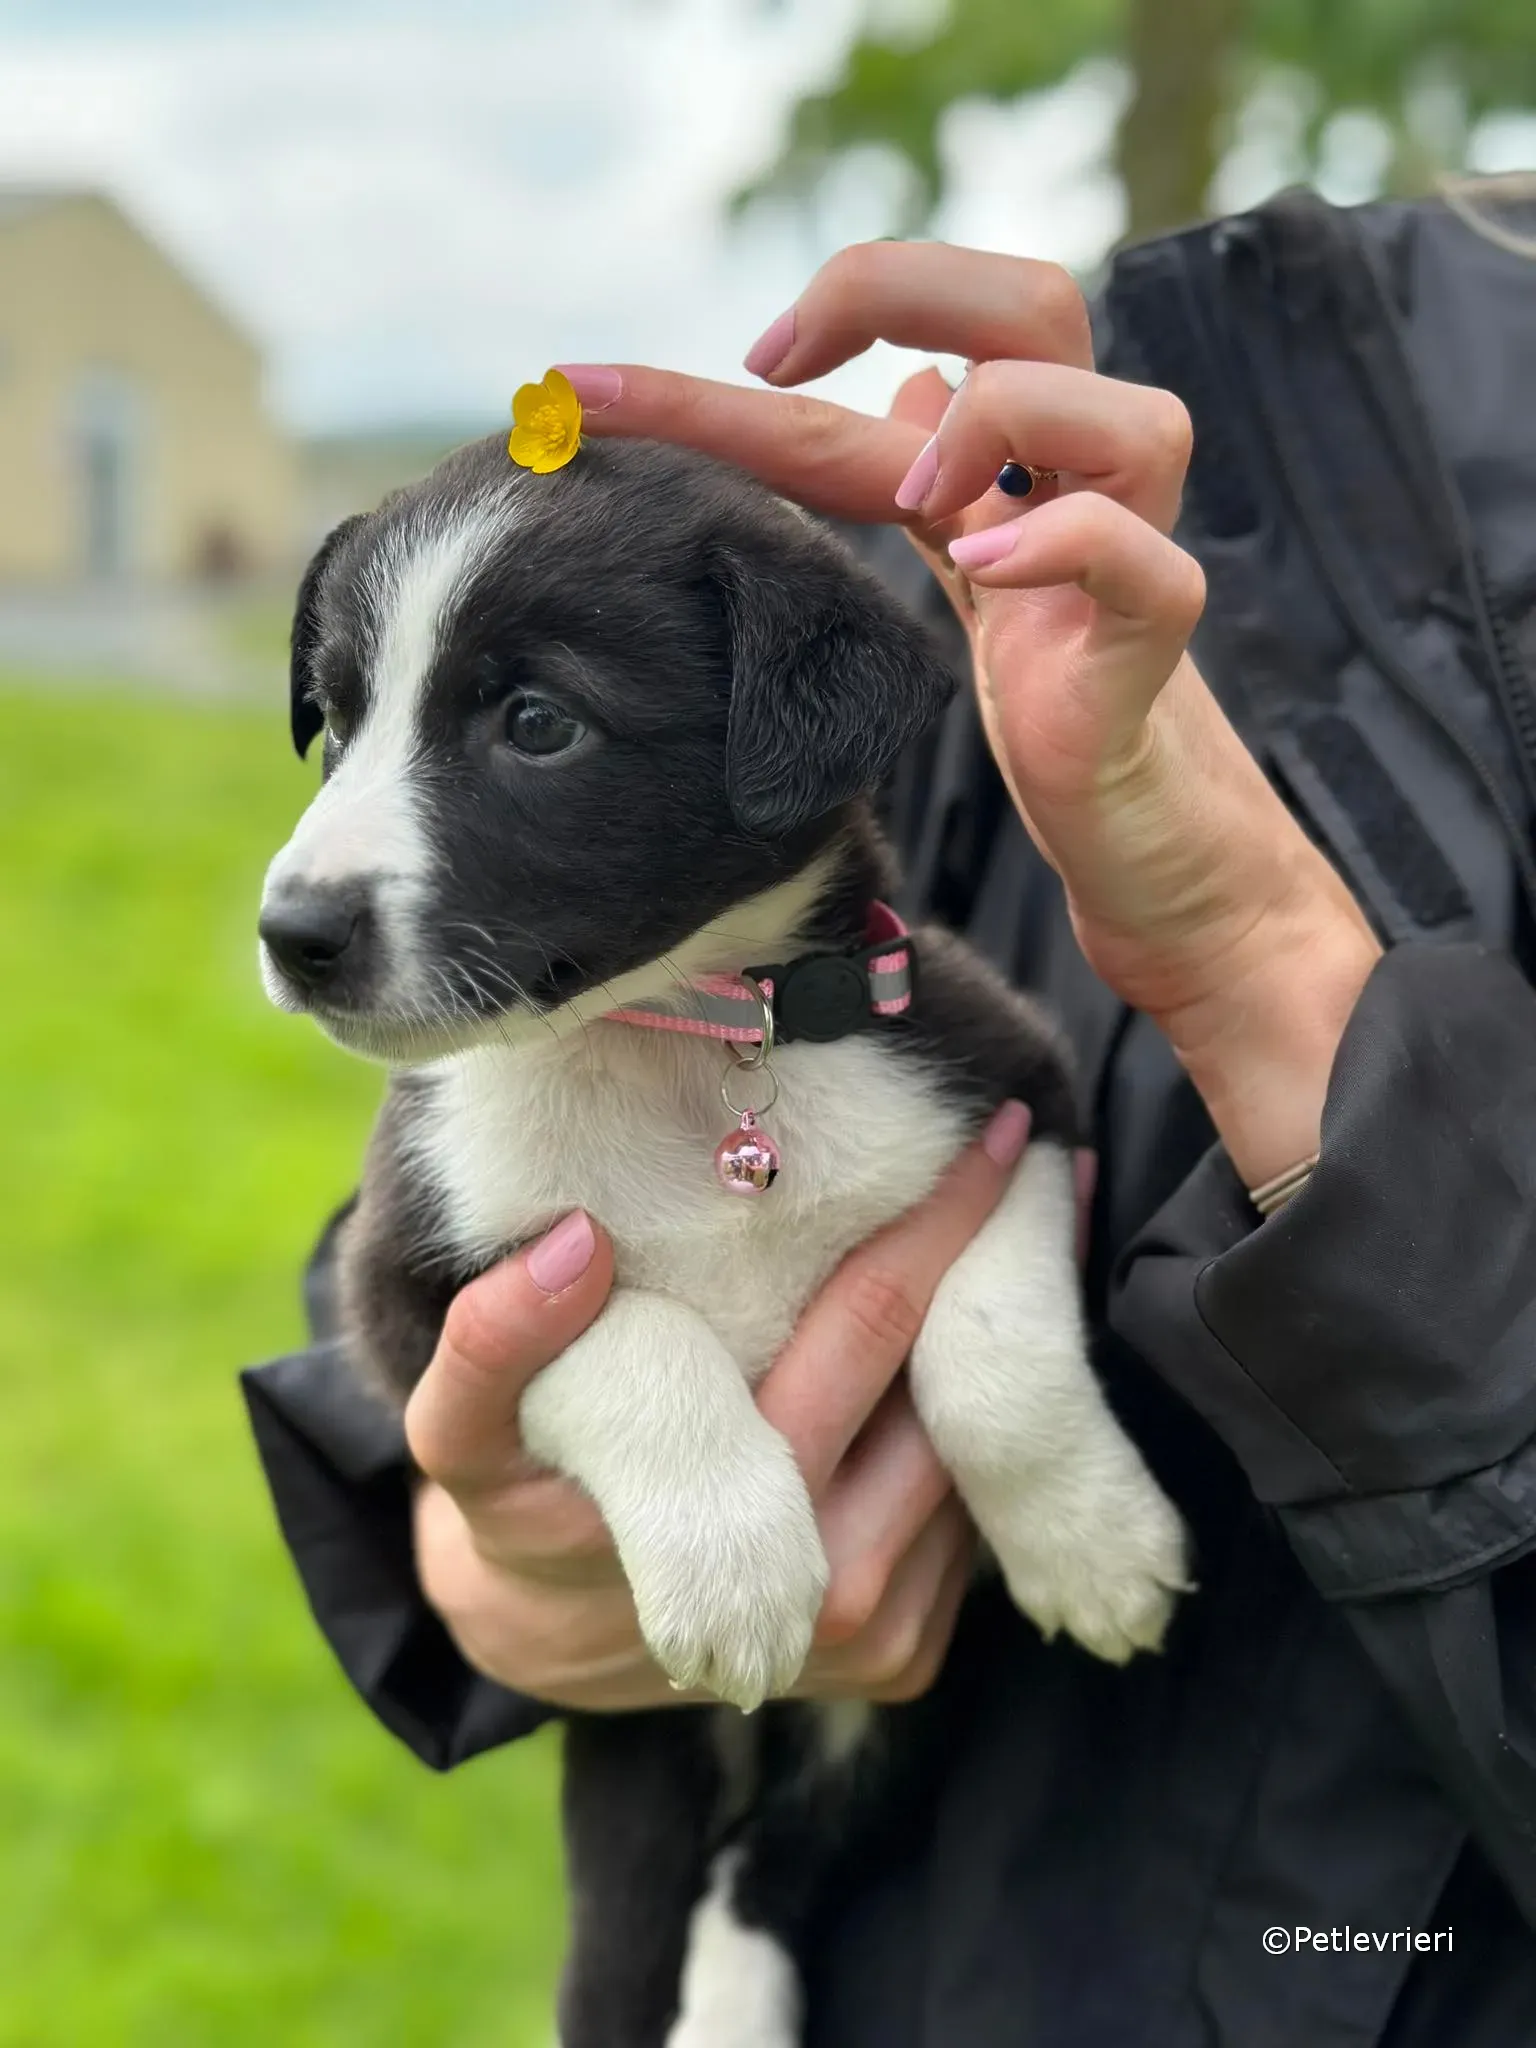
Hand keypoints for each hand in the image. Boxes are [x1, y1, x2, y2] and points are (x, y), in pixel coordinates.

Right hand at [407, 1100, 1038, 1711]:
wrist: (546, 1636)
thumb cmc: (519, 1493)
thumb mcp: (464, 1428)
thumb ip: (491, 1341)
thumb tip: (575, 1243)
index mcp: (737, 1521)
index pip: (872, 1327)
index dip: (938, 1222)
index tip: (997, 1134)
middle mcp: (827, 1592)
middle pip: (952, 1391)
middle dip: (995, 1270)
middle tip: (1039, 1157)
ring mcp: (875, 1637)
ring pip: (974, 1457)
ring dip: (997, 1351)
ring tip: (1019, 1234)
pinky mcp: (902, 1660)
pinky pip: (969, 1523)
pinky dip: (984, 1436)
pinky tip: (969, 1357)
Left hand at [555, 244, 1381, 1186]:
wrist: (1149, 843)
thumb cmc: (1056, 716)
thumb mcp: (963, 592)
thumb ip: (922, 495)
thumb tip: (903, 391)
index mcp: (997, 481)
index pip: (880, 371)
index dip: (740, 366)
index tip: (579, 397)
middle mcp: (1068, 494)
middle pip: (1036, 303)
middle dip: (901, 289)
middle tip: (777, 365)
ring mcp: (1126, 562)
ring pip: (1131, 416)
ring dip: (1005, 421)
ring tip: (914, 493)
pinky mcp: (1154, 654)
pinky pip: (1142, 567)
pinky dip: (1065, 549)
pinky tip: (982, 570)